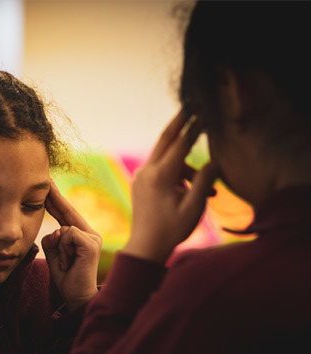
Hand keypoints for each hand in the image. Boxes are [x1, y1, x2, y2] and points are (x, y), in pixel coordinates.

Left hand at [41, 180, 101, 309]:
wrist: (78, 297)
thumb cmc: (67, 278)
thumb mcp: (55, 256)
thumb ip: (53, 240)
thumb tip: (55, 230)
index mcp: (82, 235)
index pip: (66, 215)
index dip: (56, 201)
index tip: (48, 187)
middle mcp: (90, 233)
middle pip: (68, 212)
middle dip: (56, 197)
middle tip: (46, 181)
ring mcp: (92, 237)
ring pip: (64, 227)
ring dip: (59, 249)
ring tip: (67, 264)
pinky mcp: (91, 243)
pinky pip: (68, 234)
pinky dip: (63, 249)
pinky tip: (70, 263)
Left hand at [123, 110, 217, 263]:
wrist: (145, 247)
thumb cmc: (171, 230)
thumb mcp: (193, 207)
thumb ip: (204, 181)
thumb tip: (214, 160)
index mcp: (160, 175)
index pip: (181, 142)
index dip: (195, 125)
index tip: (205, 110)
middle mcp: (147, 170)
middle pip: (166, 138)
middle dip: (181, 121)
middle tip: (192, 104)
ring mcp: (141, 175)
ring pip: (166, 156)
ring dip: (186, 164)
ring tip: (206, 190)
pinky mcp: (140, 181)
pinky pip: (160, 167)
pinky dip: (176, 172)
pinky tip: (189, 190)